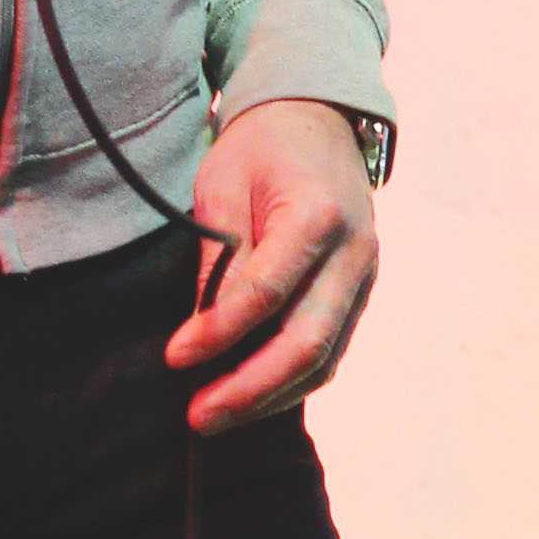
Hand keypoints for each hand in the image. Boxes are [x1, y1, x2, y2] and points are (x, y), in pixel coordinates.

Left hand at [167, 99, 379, 429]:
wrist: (318, 121)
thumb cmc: (262, 149)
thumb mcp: (224, 185)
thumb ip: (219, 256)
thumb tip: (200, 330)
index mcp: (317, 216)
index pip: (266, 293)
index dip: (218, 333)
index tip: (174, 357)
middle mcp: (353, 254)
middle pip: (307, 343)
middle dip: (250, 389)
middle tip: (199, 416)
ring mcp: (364, 278)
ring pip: (324, 359)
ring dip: (268, 397)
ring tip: (217, 416)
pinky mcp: (359, 294)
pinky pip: (329, 352)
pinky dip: (288, 381)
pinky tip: (249, 395)